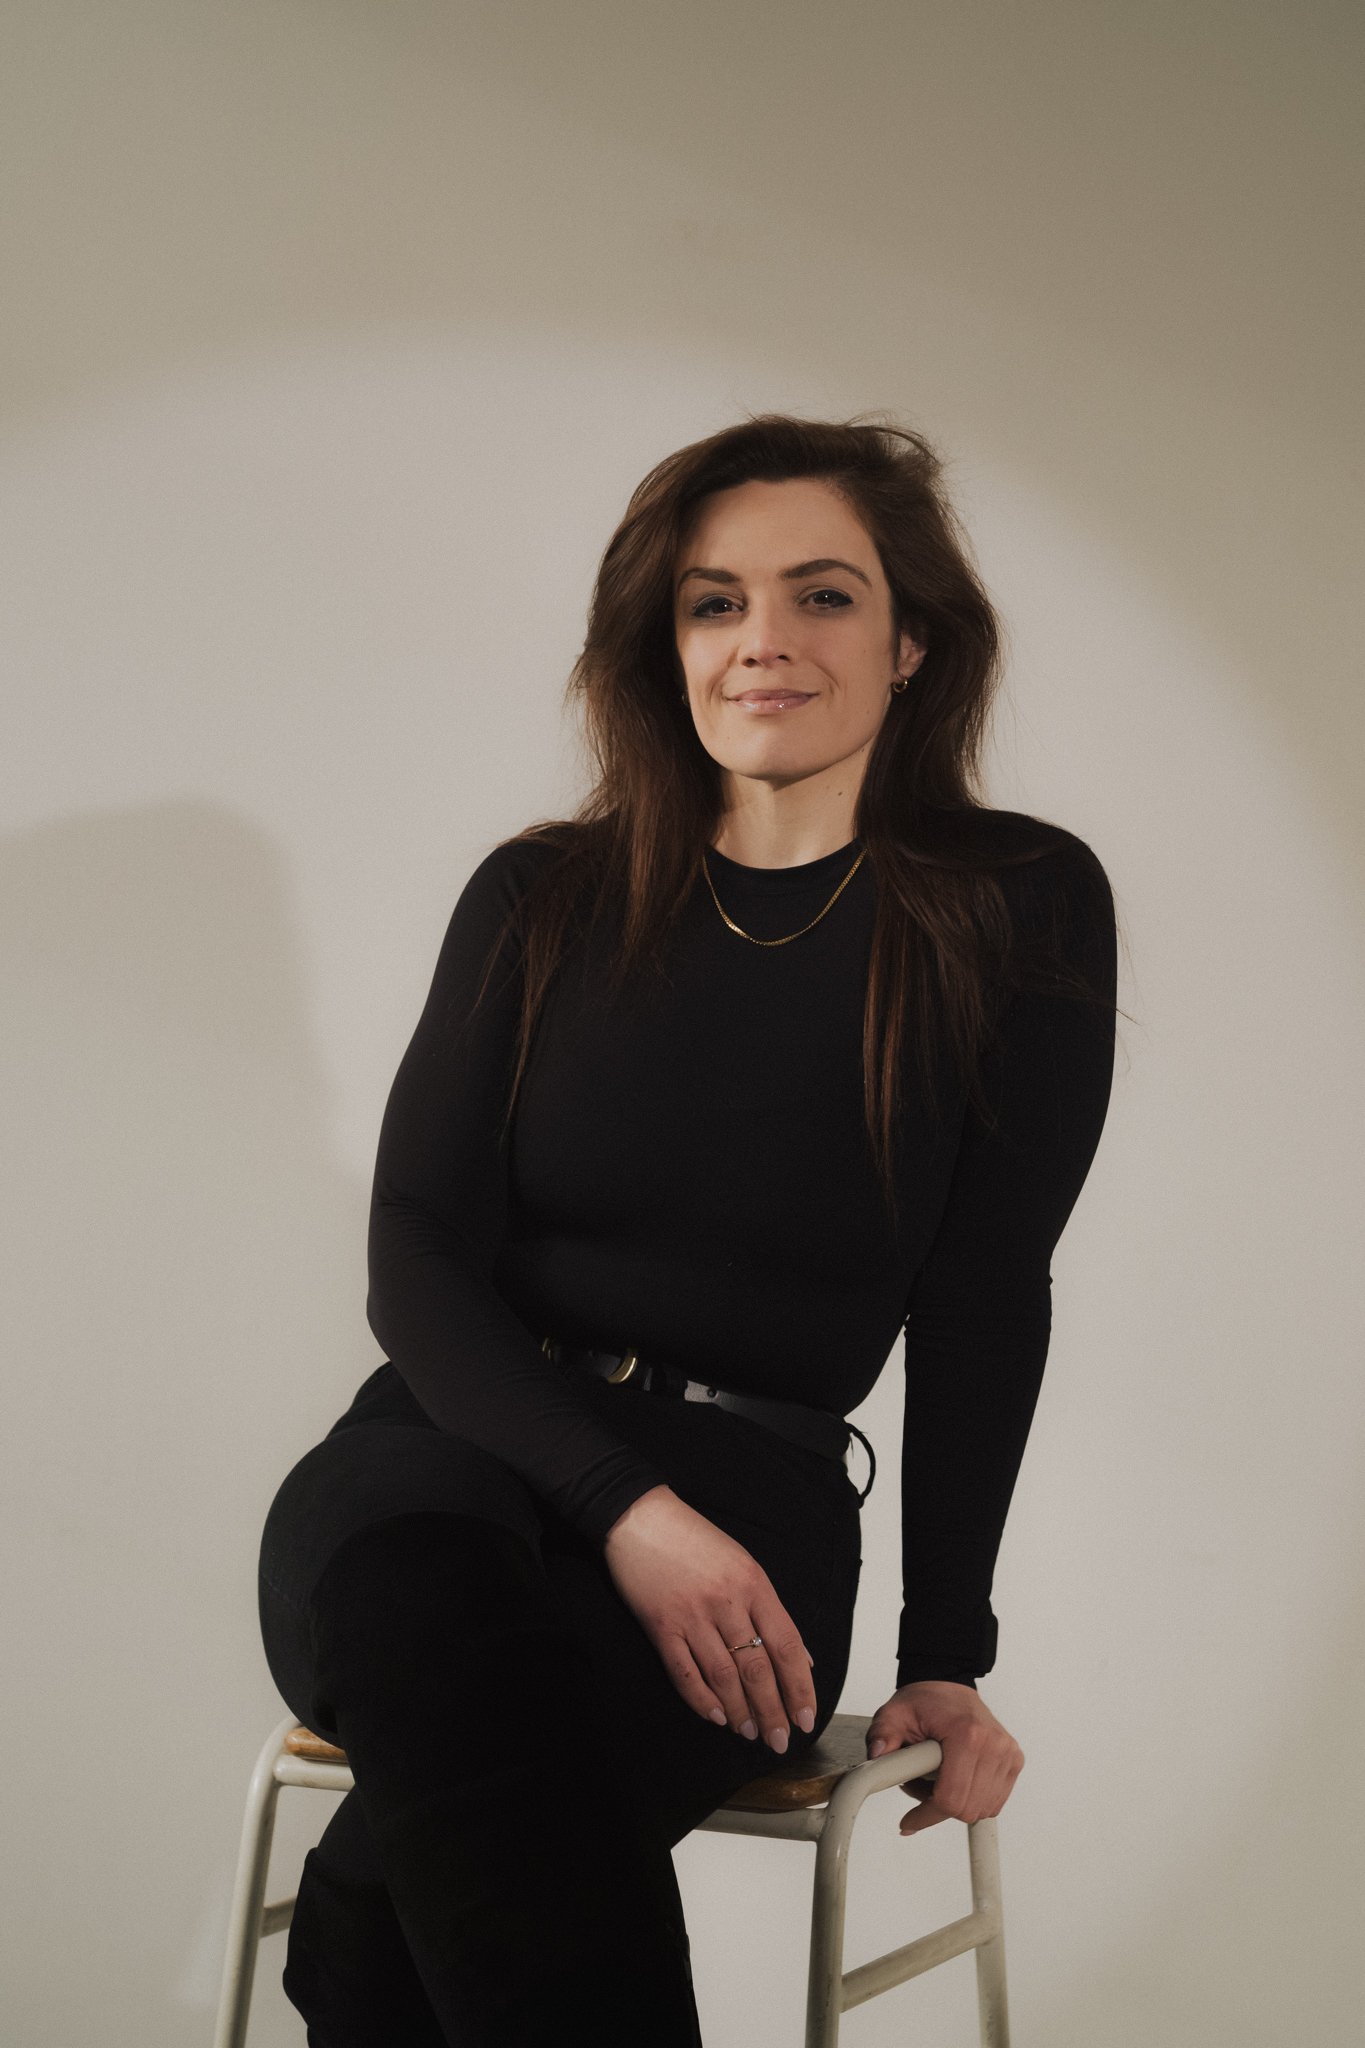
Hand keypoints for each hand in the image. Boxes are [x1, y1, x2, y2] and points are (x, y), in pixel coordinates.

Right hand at [602, 1484, 817, 1752]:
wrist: (641, 1517)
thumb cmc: (695, 1539)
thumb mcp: (744, 1564)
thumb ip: (770, 1610)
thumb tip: (800, 1657)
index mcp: (754, 1584)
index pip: (786, 1645)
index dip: (799, 1687)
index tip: (806, 1717)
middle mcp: (727, 1602)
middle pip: (757, 1669)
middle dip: (773, 1711)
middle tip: (779, 1741)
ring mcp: (692, 1616)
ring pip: (723, 1676)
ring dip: (740, 1711)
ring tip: (750, 1733)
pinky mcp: (661, 1626)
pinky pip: (685, 1672)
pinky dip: (701, 1699)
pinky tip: (715, 1716)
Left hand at [865, 1680, 1023, 1835]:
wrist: (948, 1687)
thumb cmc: (925, 1702)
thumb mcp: (893, 1714)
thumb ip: (882, 1736)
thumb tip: (877, 1756)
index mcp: (967, 1734)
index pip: (951, 1798)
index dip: (926, 1816)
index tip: (909, 1821)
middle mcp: (994, 1744)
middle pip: (967, 1809)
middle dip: (937, 1808)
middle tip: (919, 1787)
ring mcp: (1008, 1754)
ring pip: (981, 1810)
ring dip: (955, 1804)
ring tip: (936, 1780)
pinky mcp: (1014, 1761)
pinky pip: (993, 1802)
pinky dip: (972, 1800)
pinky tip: (955, 1780)